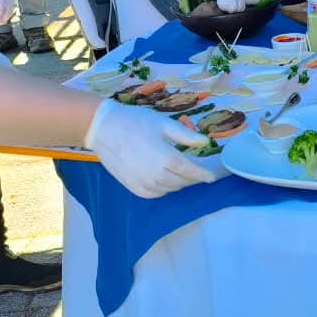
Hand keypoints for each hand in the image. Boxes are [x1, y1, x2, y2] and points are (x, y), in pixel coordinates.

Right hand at [83, 101, 217, 198]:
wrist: (104, 129)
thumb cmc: (136, 122)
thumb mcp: (164, 124)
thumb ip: (186, 136)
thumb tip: (206, 142)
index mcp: (166, 158)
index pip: (191, 171)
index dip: (203, 175)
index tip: (212, 177)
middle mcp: (156, 175)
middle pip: (182, 182)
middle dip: (191, 177)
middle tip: (195, 169)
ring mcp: (143, 183)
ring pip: (170, 189)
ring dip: (179, 183)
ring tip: (180, 172)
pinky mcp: (133, 187)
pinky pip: (155, 194)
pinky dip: (164, 189)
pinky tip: (164, 178)